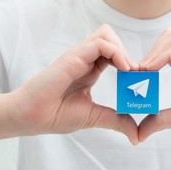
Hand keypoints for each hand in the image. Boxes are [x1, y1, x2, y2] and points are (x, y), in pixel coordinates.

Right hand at [12, 24, 138, 144]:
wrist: (30, 117)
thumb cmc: (55, 115)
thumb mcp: (94, 117)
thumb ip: (116, 121)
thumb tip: (137, 135)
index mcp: (89, 70)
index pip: (113, 54)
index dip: (129, 62)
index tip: (139, 79)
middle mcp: (85, 59)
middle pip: (110, 38)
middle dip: (127, 52)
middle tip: (136, 73)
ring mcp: (78, 56)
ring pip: (106, 34)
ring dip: (122, 49)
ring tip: (130, 70)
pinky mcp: (73, 56)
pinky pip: (100, 43)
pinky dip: (116, 52)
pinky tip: (124, 69)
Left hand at [138, 28, 170, 141]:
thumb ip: (160, 120)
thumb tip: (137, 134)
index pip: (162, 51)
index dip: (145, 60)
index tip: (131, 77)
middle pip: (167, 36)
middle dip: (148, 50)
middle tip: (135, 72)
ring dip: (154, 50)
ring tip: (142, 71)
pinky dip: (163, 56)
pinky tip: (151, 70)